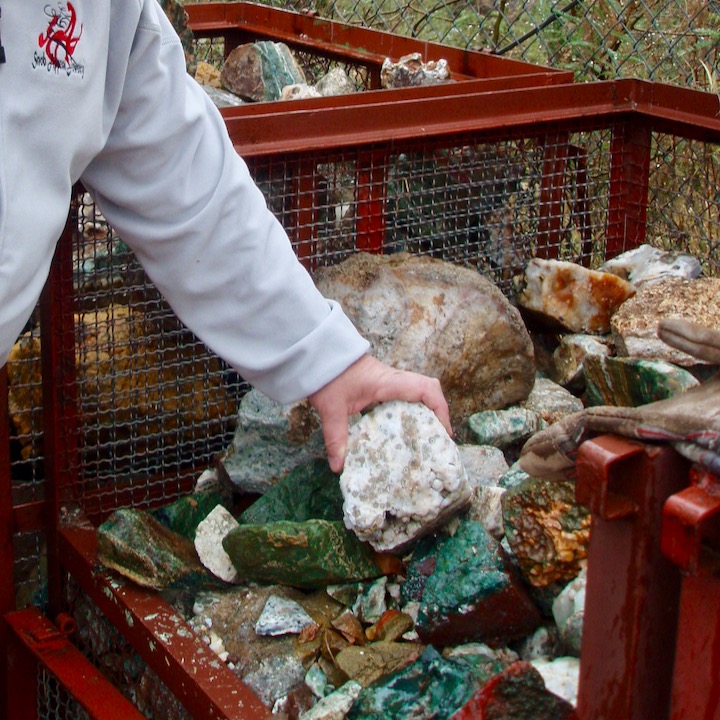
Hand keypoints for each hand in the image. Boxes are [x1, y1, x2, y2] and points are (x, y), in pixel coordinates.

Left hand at [309, 354, 451, 472]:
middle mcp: (394, 379)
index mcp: (388, 383)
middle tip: (438, 438)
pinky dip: (414, 408)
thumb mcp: (331, 409)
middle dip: (439, 412)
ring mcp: (390, 380)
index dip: (441, 409)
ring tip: (426, 435)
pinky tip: (406, 427)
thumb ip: (336, 437)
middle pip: (429, 389)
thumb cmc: (327, 376)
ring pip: (420, 390)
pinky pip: (407, 393)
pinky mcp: (383, 383)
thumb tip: (338, 467)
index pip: (425, 389)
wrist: (318, 353)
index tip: (443, 432)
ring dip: (428, 409)